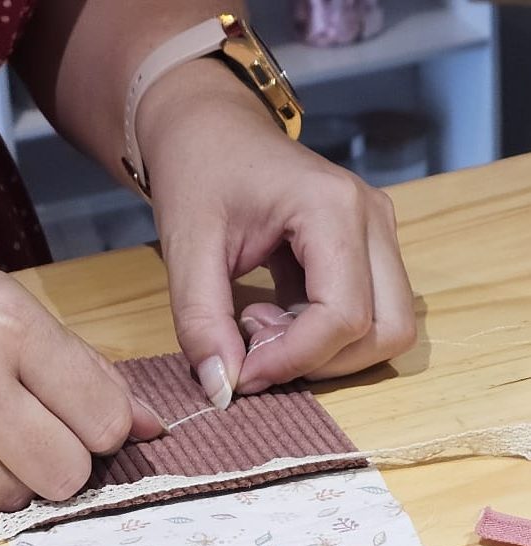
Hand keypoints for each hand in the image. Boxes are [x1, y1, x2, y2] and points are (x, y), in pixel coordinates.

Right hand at [0, 228, 164, 509]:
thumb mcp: (9, 301)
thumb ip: (83, 367)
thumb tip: (152, 428)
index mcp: (8, 325)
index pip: (104, 419)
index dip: (105, 426)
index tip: (83, 416)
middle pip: (65, 474)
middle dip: (64, 461)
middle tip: (39, 432)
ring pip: (13, 496)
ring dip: (14, 474)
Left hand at [136, 58, 415, 404]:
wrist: (207, 131)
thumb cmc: (197, 173)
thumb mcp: (186, 248)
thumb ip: (201, 321)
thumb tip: (222, 390)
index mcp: (333, 208)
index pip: (344, 317)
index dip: (292, 361)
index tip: (239, 372)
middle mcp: (373, 220)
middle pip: (385, 331)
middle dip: (318, 361)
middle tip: (252, 341)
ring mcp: (377, 236)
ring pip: (384, 330)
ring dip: (320, 351)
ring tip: (258, 323)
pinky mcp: (365, 252)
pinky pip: (364, 318)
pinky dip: (317, 338)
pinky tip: (270, 314)